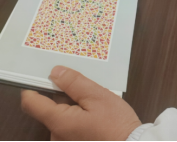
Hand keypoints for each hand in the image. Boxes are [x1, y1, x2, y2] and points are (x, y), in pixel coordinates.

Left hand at [21, 66, 141, 140]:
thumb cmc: (116, 123)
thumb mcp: (98, 96)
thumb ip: (74, 83)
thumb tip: (54, 72)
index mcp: (58, 122)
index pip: (31, 103)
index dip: (32, 87)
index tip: (44, 75)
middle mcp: (55, 136)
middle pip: (49, 109)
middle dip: (64, 96)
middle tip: (87, 89)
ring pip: (61, 118)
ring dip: (73, 108)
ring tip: (96, 105)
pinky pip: (68, 127)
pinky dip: (78, 118)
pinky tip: (96, 117)